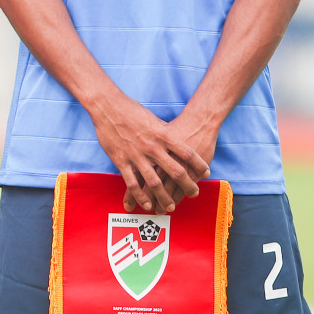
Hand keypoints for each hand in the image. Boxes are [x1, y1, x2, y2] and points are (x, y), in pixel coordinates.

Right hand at [89, 92, 209, 214]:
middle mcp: (152, 147)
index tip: (206, 173)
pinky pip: (133, 183)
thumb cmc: (131, 110)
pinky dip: (141, 196)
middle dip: (187, 185)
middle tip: (194, 194)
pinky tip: (147, 204)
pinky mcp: (121, 160)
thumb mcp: (153, 119)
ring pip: (155, 182)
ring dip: (165, 197)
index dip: (199, 165)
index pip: (187, 153)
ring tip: (171, 206)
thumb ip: (164, 133)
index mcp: (162, 135)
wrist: (107, 106)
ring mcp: (136, 155)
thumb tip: (176, 141)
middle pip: (176, 171)